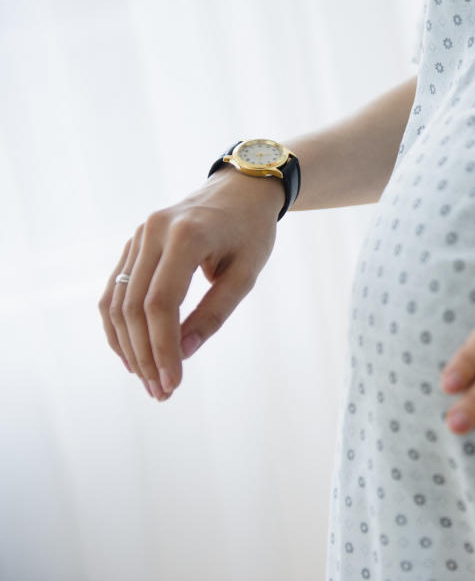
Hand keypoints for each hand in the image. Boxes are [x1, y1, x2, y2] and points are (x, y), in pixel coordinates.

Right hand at [98, 169, 284, 400]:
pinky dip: (119, 325)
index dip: (163, 347)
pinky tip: (133, 353)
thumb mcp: (246, 273)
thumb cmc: (251, 232)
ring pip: (117, 301)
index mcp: (186, 236)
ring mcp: (137, 236)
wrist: (239, 190)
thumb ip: (215, 313)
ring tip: (148, 380)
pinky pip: (115, 290)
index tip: (173, 383)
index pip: (161, 303)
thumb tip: (184, 354)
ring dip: (128, 346)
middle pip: (133, 306)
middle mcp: (153, 232)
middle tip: (161, 392)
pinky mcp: (133, 244)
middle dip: (144, 355)